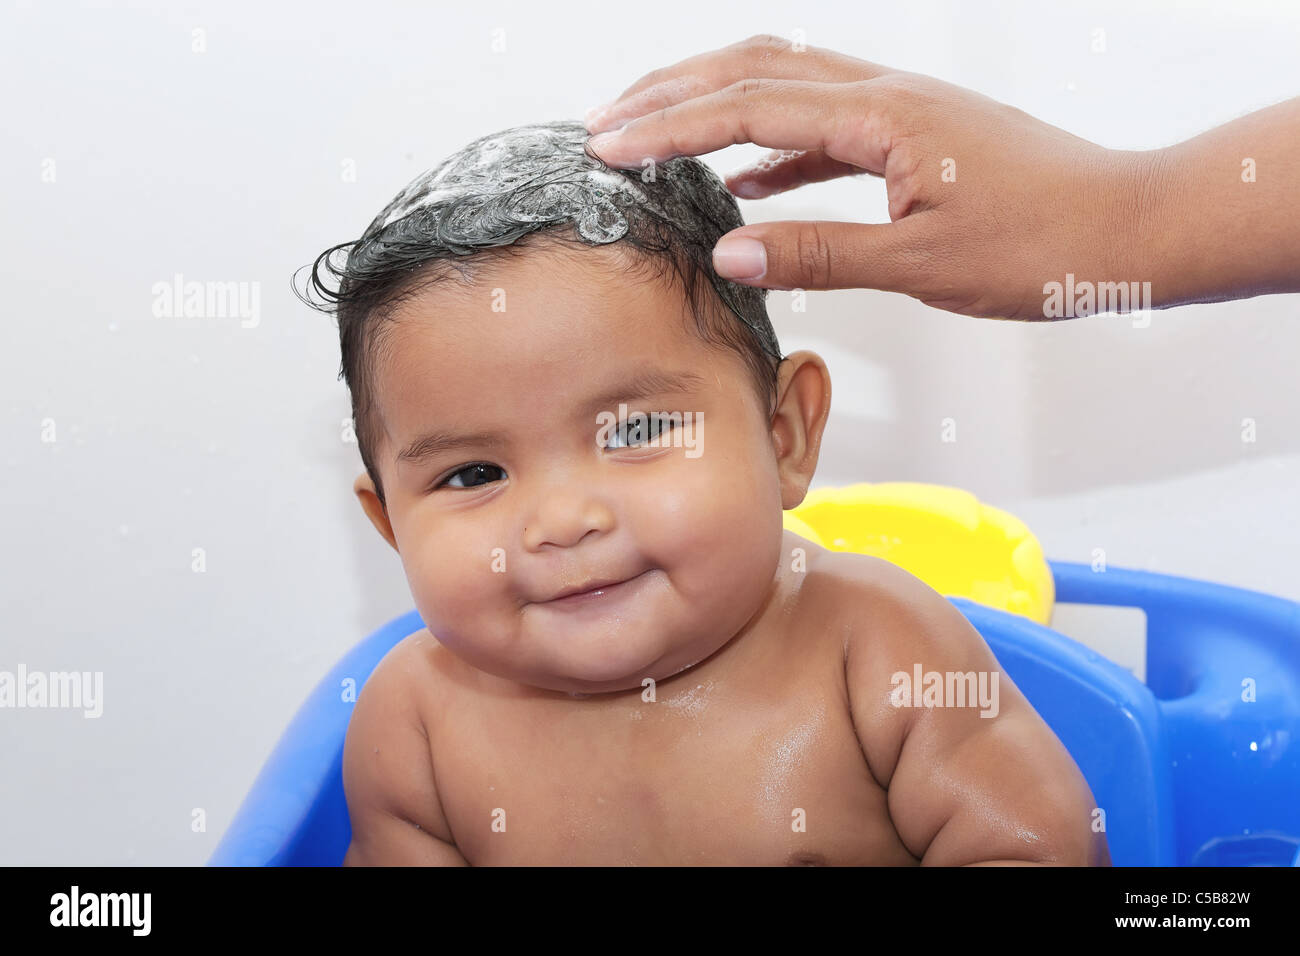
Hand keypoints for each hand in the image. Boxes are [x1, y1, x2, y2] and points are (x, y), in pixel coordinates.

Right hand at [583, 34, 1159, 320]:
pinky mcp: (913, 134)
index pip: (749, 109)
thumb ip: (820, 252)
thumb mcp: (923, 261)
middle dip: (672, 93)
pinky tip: (747, 183)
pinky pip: (822, 127)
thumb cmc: (1046, 242)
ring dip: (715, 106)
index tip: (607, 144)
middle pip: (755, 69)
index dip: (669, 127)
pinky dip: (771, 148)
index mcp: (883, 116)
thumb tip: (729, 248)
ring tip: (656, 136)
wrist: (1131, 223)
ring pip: (786, 86)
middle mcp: (886, 93)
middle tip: (606, 121)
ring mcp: (900, 108)